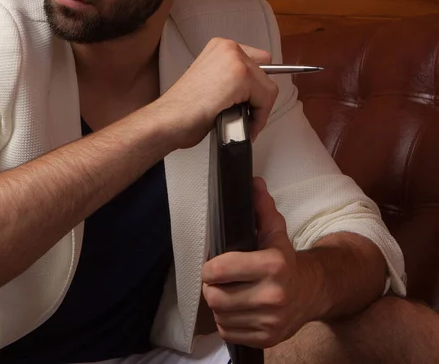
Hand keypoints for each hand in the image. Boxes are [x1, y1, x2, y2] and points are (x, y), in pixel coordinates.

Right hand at [155, 38, 277, 149]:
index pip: (259, 63)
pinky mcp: (240, 76)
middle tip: (246, 117)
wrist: (169, 120)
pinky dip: (259, 118)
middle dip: (258, 101)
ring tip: (243, 124)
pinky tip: (243, 125)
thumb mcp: (211, 82)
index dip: (255, 89)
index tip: (249, 105)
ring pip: (268, 89)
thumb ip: (231, 78)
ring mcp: (235, 60)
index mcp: (220, 46)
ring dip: (259, 111)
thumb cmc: (183, 109)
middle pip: (266, 76)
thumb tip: (253, 92)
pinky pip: (265, 100)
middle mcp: (228, 48)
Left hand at [201, 178, 319, 348]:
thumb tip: (253, 182)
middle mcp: (273, 296)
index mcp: (273, 265)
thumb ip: (261, 207)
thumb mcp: (275, 230)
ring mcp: (270, 321)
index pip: (220, 270)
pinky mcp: (267, 339)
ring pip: (220, 315)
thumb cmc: (286, 259)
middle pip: (215, 296)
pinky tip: (235, 309)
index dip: (209, 268)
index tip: (211, 265)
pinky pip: (229, 332)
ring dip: (218, 304)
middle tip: (216, 280)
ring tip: (226, 292)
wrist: (313, 292)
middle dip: (211, 287)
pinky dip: (227, 321)